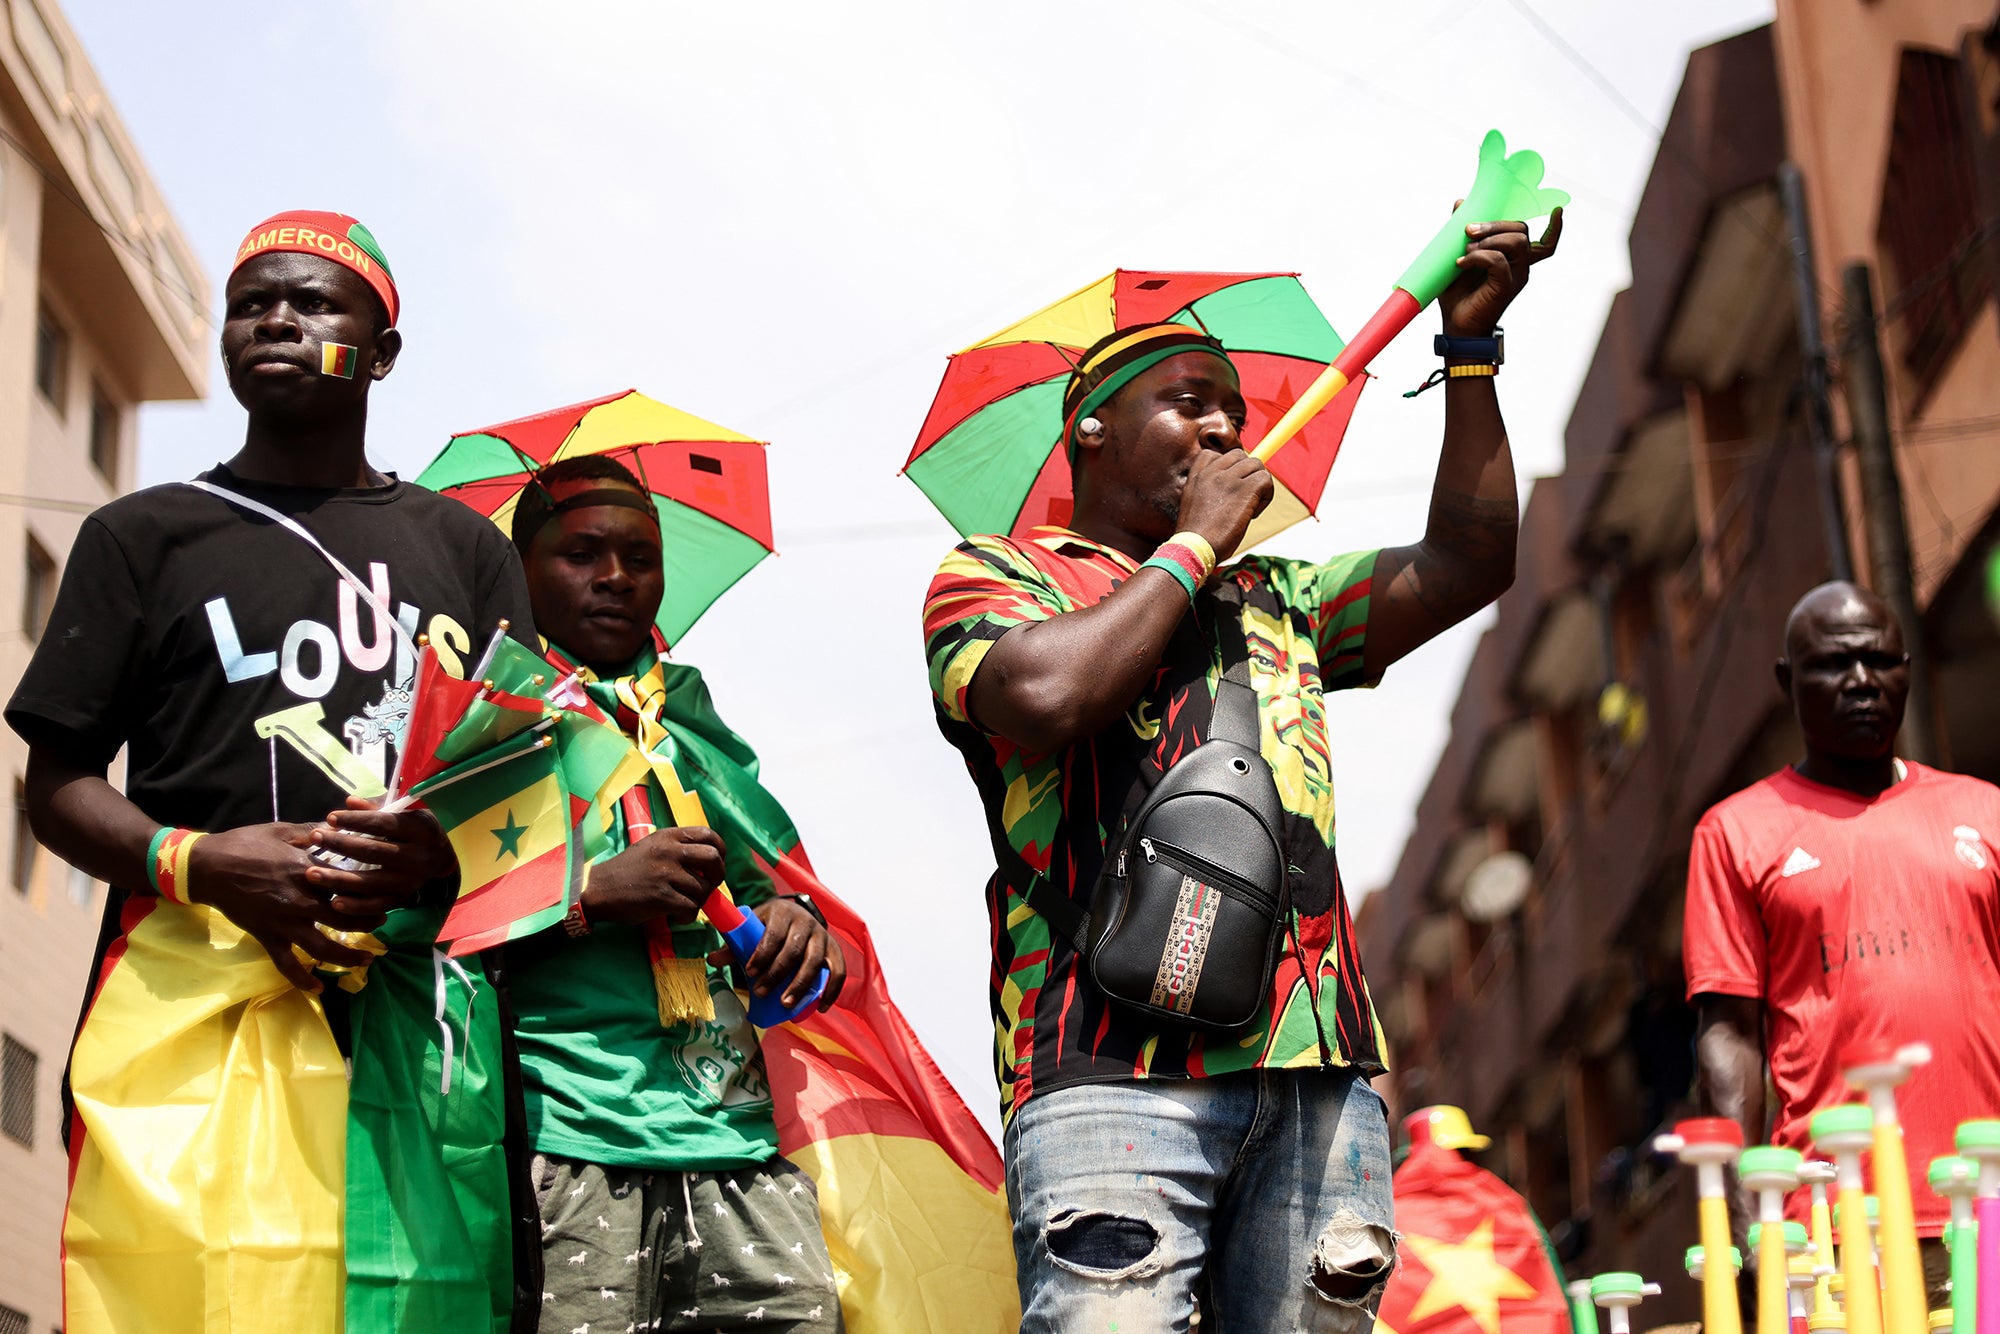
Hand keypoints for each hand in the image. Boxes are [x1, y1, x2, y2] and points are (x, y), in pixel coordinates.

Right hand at [186, 821, 383, 990]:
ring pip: (323, 949)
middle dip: (369, 922)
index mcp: (308, 870)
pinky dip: (303, 980)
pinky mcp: (267, 937)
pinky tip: (319, 989)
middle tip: (382, 922)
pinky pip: (286, 965)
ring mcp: (284, 923)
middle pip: (346, 918)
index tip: (387, 889)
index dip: (371, 887)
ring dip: (348, 957)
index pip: (350, 883)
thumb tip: (341, 824)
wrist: (208, 867)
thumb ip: (314, 830)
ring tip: (368, 959)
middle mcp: (301, 901)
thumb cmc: (246, 844)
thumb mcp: (284, 829)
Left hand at [307, 796, 453, 919]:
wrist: (444, 855)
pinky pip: (377, 906)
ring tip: (311, 873)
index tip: (330, 817)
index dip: (356, 820)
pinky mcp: (403, 899)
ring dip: (338, 879)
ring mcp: (410, 882)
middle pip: (373, 852)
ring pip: (370, 883)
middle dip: (341, 844)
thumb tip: (349, 801)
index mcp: (420, 831)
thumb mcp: (406, 813)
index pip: (384, 824)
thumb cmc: (417, 828)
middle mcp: (418, 858)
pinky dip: (356, 907)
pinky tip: (333, 902)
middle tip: (315, 837)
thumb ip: (378, 807)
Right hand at [580, 826, 726, 926]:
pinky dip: (688, 916)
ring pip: (703, 889)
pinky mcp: (662, 897)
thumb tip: (709, 864)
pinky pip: (691, 908)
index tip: (715, 864)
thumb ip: (678, 849)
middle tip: (707, 887)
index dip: (720, 851)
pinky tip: (676, 915)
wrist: (598, 889)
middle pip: (714, 859)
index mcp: (669, 836)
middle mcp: (670, 851)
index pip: (709, 835)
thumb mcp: (653, 847)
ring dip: (698, 901)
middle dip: (717, 876)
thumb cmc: (627, 871)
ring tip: (683, 904)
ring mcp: (666, 873)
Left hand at [712, 898, 847, 1011]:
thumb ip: (733, 945)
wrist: (794, 916)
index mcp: (782, 912)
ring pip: (815, 961)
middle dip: (776, 974)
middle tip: (760, 992)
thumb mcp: (751, 928)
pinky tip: (821, 1008)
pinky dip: (832, 990)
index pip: (774, 934)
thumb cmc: (769, 927)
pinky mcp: (834, 949)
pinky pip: (838, 970)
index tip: (749, 972)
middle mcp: (806, 922)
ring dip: (800, 985)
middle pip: (793, 950)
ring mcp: (822, 935)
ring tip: (785, 1004)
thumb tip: (712, 959)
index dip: (762, 954)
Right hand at [1174, 448, 1274, 561]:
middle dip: (1246, 476)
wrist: (1194, 548)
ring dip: (1258, 486)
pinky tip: (1253, 514)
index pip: (1215, 454)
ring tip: (1249, 508)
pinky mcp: (1245, 489)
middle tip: (1242, 501)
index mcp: (1197, 475)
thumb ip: (1207, 493)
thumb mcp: (1192, 507)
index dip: (1228, 469)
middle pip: (1241, 456)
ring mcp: (1229, 478)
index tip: (1229, 489)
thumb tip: (1230, 495)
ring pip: (1257, 465)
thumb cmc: (1195, 537)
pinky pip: (1266, 479)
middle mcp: (1212, 472)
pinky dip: (1266, 496)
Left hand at [1437, 207, 1562, 337]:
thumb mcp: (1457, 254)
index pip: (1544, 242)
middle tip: (1468, 231)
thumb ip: (1461, 230)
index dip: (1555, 228)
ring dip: (1488, 239)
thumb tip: (1461, 203)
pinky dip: (1478, 256)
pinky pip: (1498, 261)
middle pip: (1521, 231)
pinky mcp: (1506, 286)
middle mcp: (1521, 265)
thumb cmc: (1458, 292)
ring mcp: (1516, 276)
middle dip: (1495, 224)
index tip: (1558, 210)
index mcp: (1514, 258)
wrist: (1455, 324)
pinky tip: (1461, 263)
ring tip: (1466, 250)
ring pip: (1517, 242)